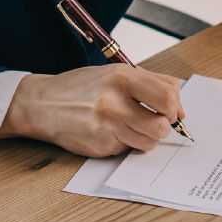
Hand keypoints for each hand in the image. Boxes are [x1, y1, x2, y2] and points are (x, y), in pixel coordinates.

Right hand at [0, 65, 184, 155]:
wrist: (42, 104)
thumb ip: (151, 84)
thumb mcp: (115, 73)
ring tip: (131, 125)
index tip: (170, 109)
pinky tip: (110, 131)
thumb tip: (179, 110)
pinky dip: (126, 143)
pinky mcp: (101, 147)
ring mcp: (107, 128)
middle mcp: (114, 103)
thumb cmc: (82, 87)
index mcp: (122, 78)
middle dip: (164, 126)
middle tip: (154, 121)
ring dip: (147, 137)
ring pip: (149, 142)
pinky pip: (128, 149)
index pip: (167, 96)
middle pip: (161, 125)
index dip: (174, 106)